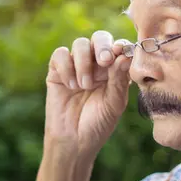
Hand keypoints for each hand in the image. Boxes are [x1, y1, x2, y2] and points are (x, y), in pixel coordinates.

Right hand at [45, 30, 131, 157]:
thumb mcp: (114, 103)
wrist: (74, 142)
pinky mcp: (57, 71)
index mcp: (115, 70)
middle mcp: (96, 65)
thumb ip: (119, 79)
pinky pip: (60, 54)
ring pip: (80, 44)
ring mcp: (76, 66)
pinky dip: (66, 67)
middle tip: (104, 61)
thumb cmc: (98, 125)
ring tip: (84, 86)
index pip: (119, 48)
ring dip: (84, 63)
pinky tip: (71, 86)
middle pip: (99, 38)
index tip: (121, 53)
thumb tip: (124, 55)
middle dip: (102, 46)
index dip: (120, 46)